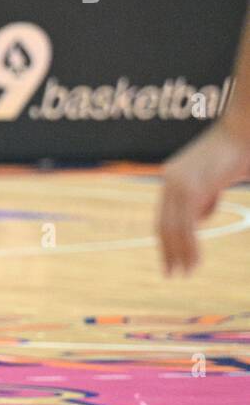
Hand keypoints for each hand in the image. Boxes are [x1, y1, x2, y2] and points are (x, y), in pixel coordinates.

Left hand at [156, 124, 249, 274]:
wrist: (243, 130)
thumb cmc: (235, 152)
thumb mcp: (214, 179)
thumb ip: (204, 197)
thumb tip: (199, 219)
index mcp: (172, 178)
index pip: (163, 216)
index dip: (165, 240)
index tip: (169, 260)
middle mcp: (170, 181)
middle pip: (163, 224)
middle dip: (167, 251)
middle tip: (170, 274)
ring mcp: (179, 184)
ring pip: (175, 228)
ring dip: (180, 253)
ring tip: (185, 272)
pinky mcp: (193, 188)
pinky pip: (188, 223)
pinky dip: (190, 244)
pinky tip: (194, 260)